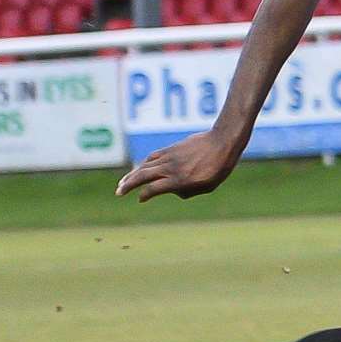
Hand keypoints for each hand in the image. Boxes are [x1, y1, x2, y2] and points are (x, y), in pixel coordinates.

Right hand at [116, 130, 242, 202]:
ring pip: (145, 166)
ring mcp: (170, 157)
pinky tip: (139, 168)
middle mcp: (171, 168)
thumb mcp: (206, 187)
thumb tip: (173, 191)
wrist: (222, 142)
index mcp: (180, 180)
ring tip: (123, 183)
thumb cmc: (219, 168)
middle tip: (118, 192)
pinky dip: (144, 163)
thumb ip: (188, 191)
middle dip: (128, 185)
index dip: (145, 195)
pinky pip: (153, 157)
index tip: (141, 199)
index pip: (154, 189)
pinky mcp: (171, 149)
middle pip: (143, 176)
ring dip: (131, 174)